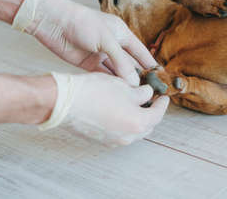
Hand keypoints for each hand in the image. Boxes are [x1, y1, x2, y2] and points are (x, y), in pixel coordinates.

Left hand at [12, 0, 156, 84]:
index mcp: (122, 34)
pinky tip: (119, 93)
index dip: (150, 64)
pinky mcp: (89, 63)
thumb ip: (120, 61)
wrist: (54, 22)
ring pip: (117, 71)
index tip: (160, 76)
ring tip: (135, 95)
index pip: (141, 52)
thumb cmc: (82, 23)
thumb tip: (133, 80)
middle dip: (139, 76)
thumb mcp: (106, 40)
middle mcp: (113, 45)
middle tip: (149, 91)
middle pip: (130, 63)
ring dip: (125, 82)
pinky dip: (111, 83)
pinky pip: (104, 75)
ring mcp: (101, 55)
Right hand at [39, 72, 168, 145]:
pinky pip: (120, 133)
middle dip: (151, 113)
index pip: (158, 114)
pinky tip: (119, 110)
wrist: (63, 102)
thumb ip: (141, 93)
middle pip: (147, 126)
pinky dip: (125, 123)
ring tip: (134, 103)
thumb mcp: (124, 86)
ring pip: (134, 131)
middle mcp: (128, 136)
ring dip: (137, 119)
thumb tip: (147, 94)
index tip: (163, 96)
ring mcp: (113, 140)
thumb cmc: (94, 91)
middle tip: (150, 99)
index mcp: (138, 122)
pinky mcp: (101, 140)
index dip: (162, 104)